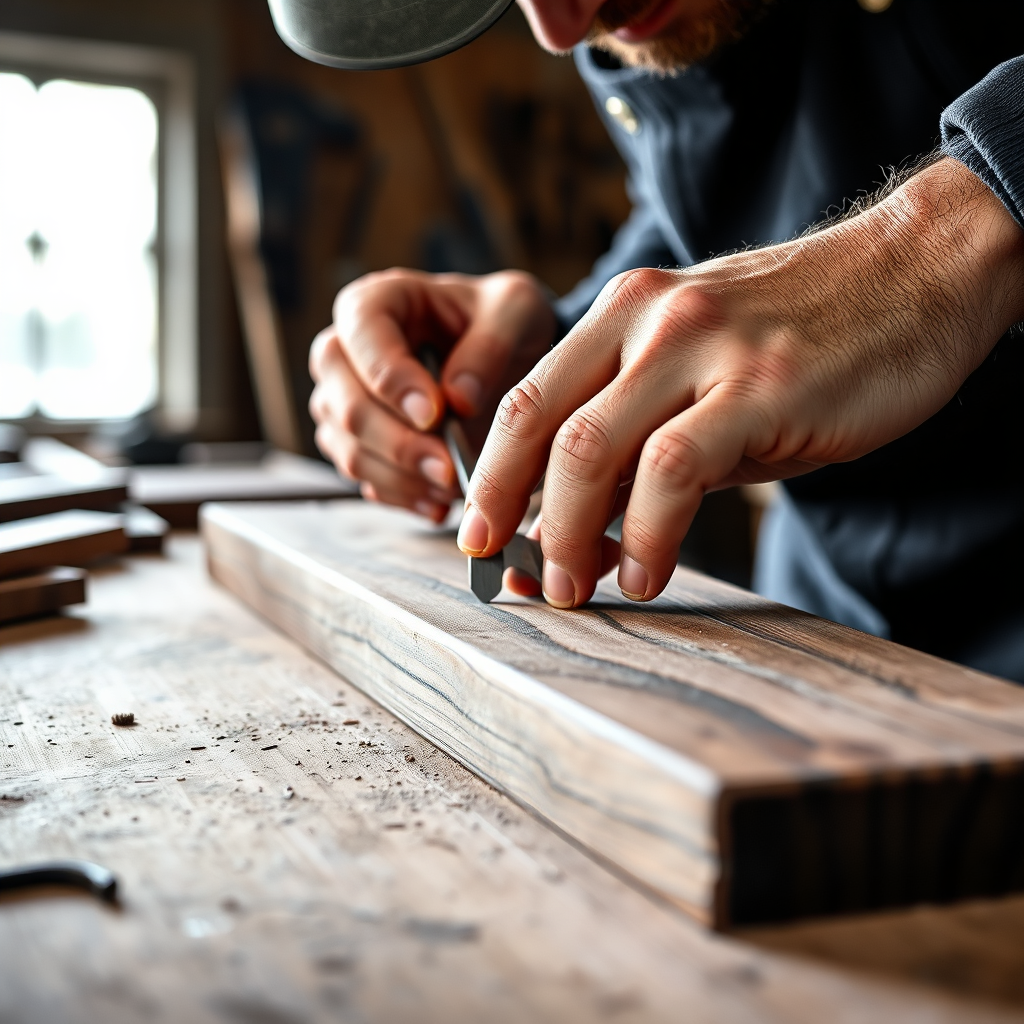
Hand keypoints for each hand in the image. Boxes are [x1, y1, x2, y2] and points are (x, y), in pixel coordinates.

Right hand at [309, 268, 555, 521]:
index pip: (361, 336)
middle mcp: (344, 353)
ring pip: (350, 451)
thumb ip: (491, 345)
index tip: (435, 413)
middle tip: (448, 466)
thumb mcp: (515, 310)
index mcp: (374, 303)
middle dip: (397, 444)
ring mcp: (343, 404)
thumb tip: (458, 399)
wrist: (508, 357)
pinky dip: (404, 497)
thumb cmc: (501, 321)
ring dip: (402, 478)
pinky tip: (442, 502)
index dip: (392, 380)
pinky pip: (366, 481)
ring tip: (453, 486)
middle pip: (344, 404)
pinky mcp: (356, 446)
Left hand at [460, 158, 1023, 604]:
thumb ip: (646, 432)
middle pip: (538, 426)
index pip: (527, 400)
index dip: (492, 475)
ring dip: (569, 534)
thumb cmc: (806, 334)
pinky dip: (647, 533)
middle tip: (513, 575)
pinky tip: (646, 573)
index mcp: (623, 314)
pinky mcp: (759, 386)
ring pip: (591, 450)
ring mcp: (702, 349)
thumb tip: (591, 521)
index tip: (482, 534)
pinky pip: (673, 469)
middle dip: (509, 511)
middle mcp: (648, 321)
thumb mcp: (706, 367)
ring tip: (573, 588)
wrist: (917, 273)